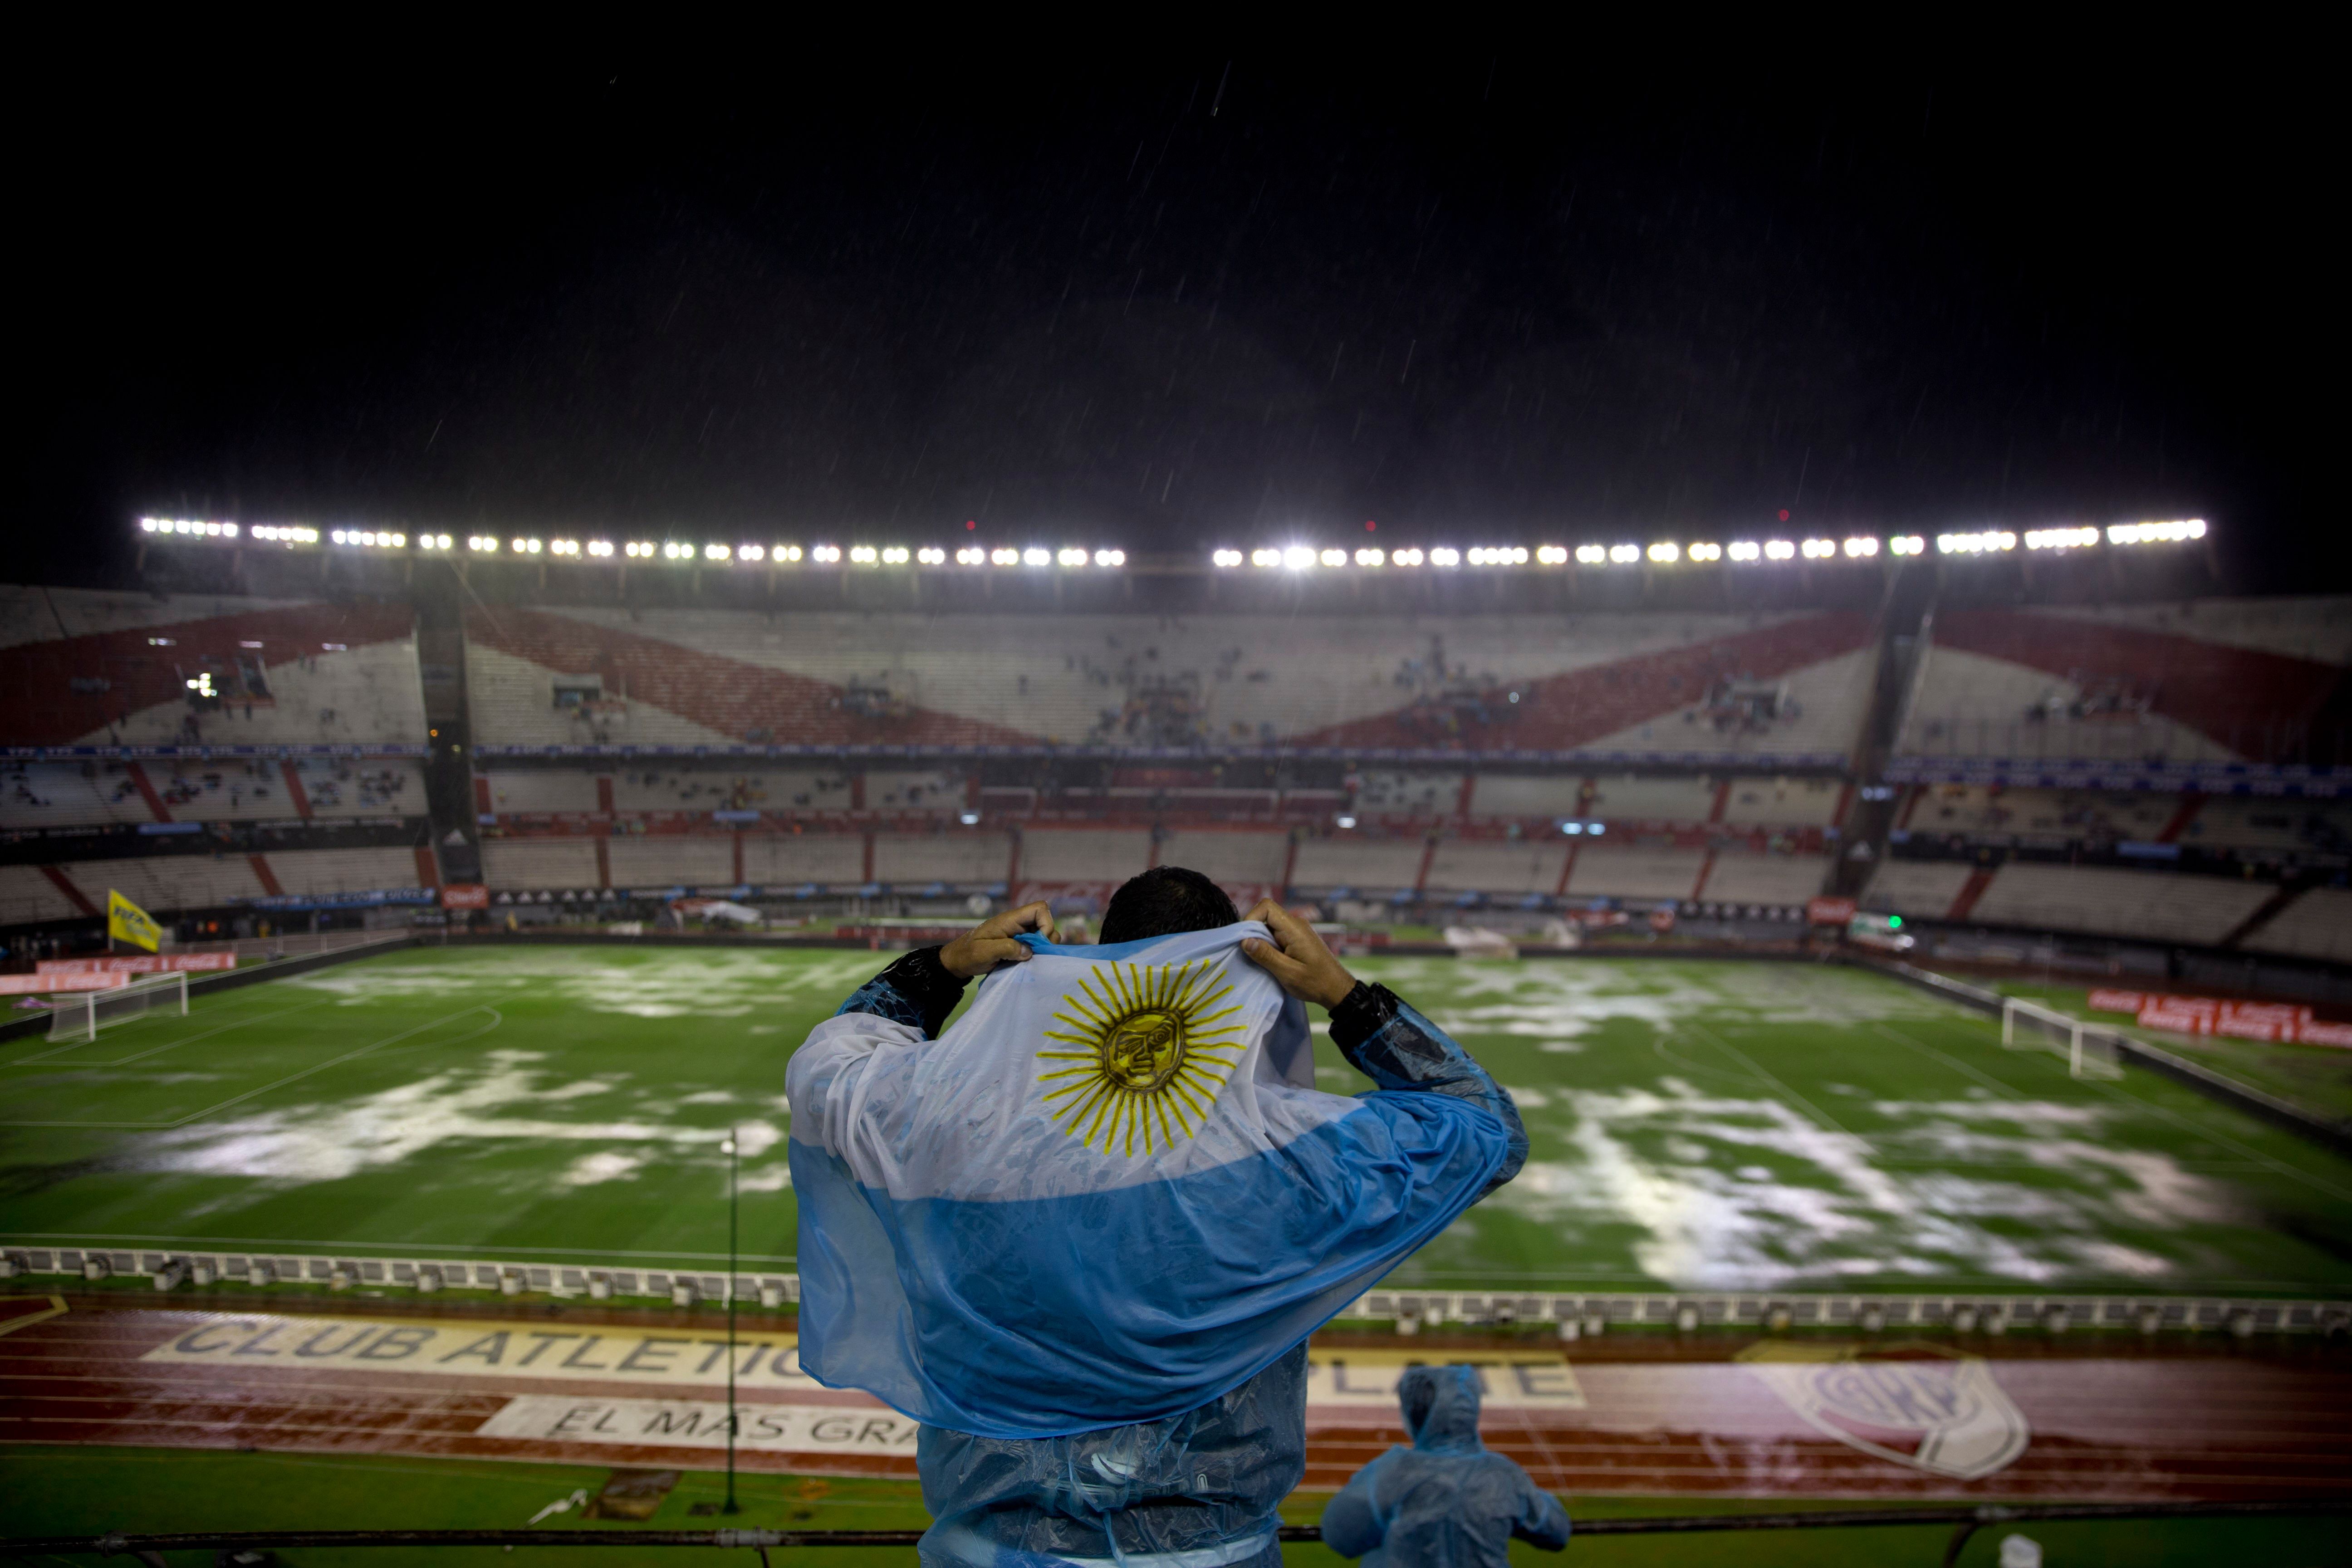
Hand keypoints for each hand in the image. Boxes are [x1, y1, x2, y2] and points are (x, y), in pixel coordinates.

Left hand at [940, 901, 1057, 977]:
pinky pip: (1035, 946)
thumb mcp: (983, 952)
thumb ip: (1006, 949)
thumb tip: (1028, 952)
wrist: (957, 962)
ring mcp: (1019, 935)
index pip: (1039, 909)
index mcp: (1009, 920)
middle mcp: (1017, 924)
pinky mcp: (1018, 945)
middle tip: (1038, 955)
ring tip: (1033, 960)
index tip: (1040, 942)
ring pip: (1043, 935)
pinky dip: (1037, 954)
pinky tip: (1029, 963)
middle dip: (1047, 938)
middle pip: (1045, 922)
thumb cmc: (967, 954)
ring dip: (1043, 948)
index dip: (1046, 923)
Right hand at [1240, 898, 1356, 1008]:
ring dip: (1261, 941)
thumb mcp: (1288, 973)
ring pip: (1270, 927)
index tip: (1245, 940)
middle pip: (1266, 916)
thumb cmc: (1316, 982)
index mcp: (1294, 928)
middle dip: (1254, 933)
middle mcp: (1295, 925)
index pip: (1266, 907)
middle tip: (1251, 954)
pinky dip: (1269, 946)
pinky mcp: (1296, 939)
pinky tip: (1270, 962)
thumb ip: (1266, 956)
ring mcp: (1297, 931)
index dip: (1251, 918)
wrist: (1337, 989)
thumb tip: (1244, 941)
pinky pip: (1276, 935)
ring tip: (1261, 960)